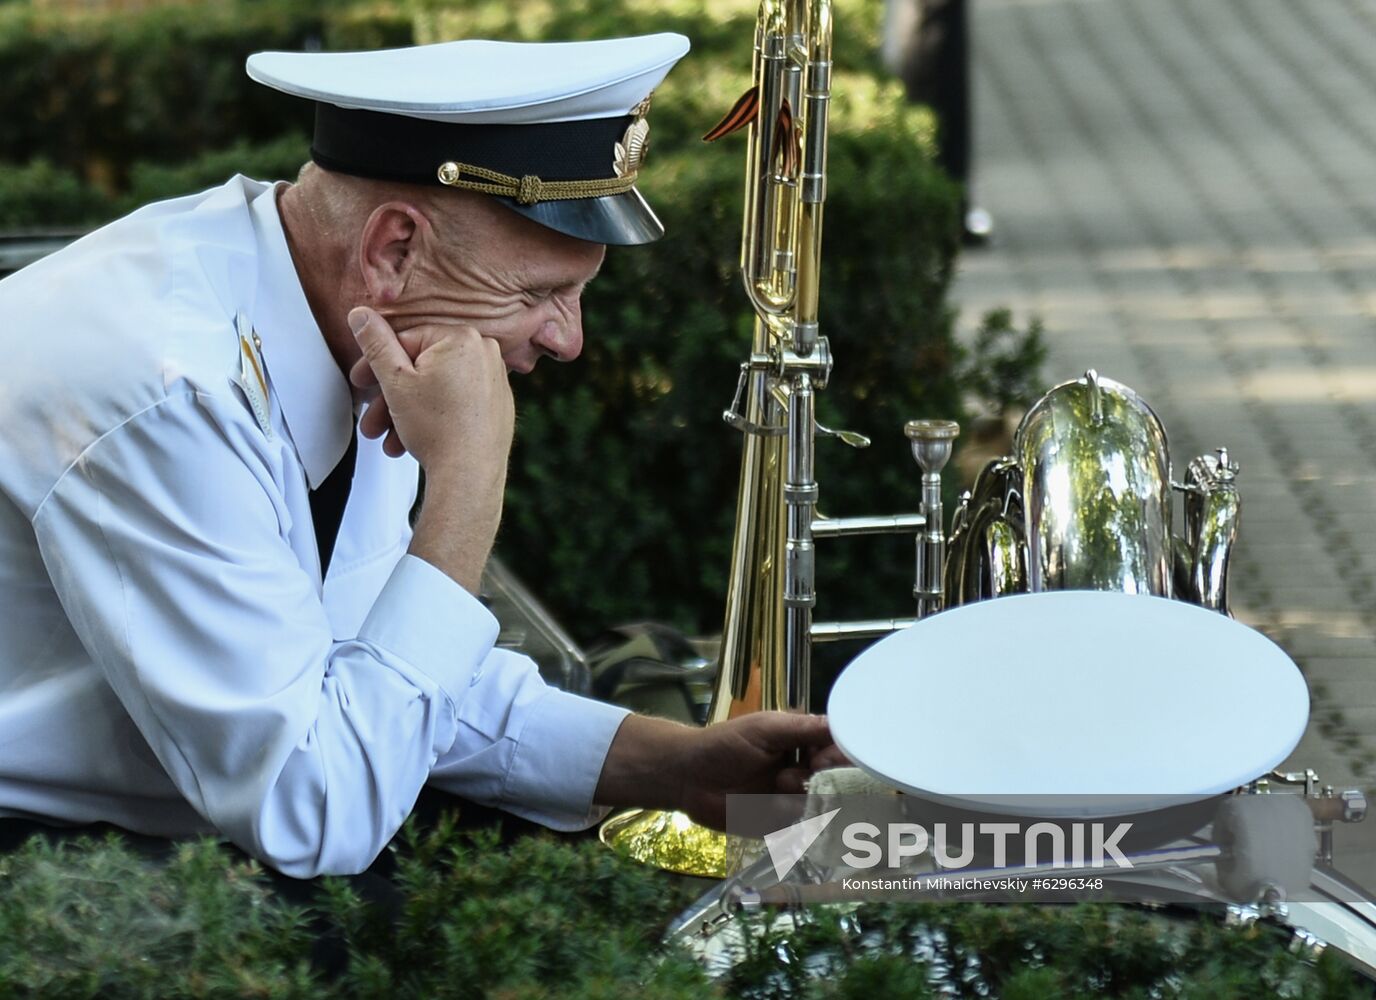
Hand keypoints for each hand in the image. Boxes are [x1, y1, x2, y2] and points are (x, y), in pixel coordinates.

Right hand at [347, 307, 513, 475]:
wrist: (470, 474)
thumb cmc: (439, 430)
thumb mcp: (394, 381)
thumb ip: (375, 343)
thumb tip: (362, 315)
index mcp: (462, 337)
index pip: (406, 341)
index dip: (376, 364)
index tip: (361, 382)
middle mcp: (485, 352)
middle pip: (422, 367)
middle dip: (390, 395)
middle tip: (371, 416)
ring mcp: (495, 378)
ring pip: (438, 387)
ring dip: (407, 411)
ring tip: (389, 435)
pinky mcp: (498, 403)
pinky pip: (458, 401)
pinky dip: (435, 415)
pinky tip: (415, 437)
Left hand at [676, 713, 848, 830]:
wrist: (688, 778)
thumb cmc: (723, 745)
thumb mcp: (764, 729)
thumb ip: (802, 729)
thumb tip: (839, 725)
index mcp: (804, 743)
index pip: (840, 750)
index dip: (840, 757)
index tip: (822, 760)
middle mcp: (806, 771)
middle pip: (839, 781)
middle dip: (823, 780)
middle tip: (796, 773)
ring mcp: (795, 799)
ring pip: (823, 806)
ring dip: (803, 797)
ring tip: (777, 784)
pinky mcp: (782, 824)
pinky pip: (802, 827)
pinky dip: (793, 819)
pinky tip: (777, 807)